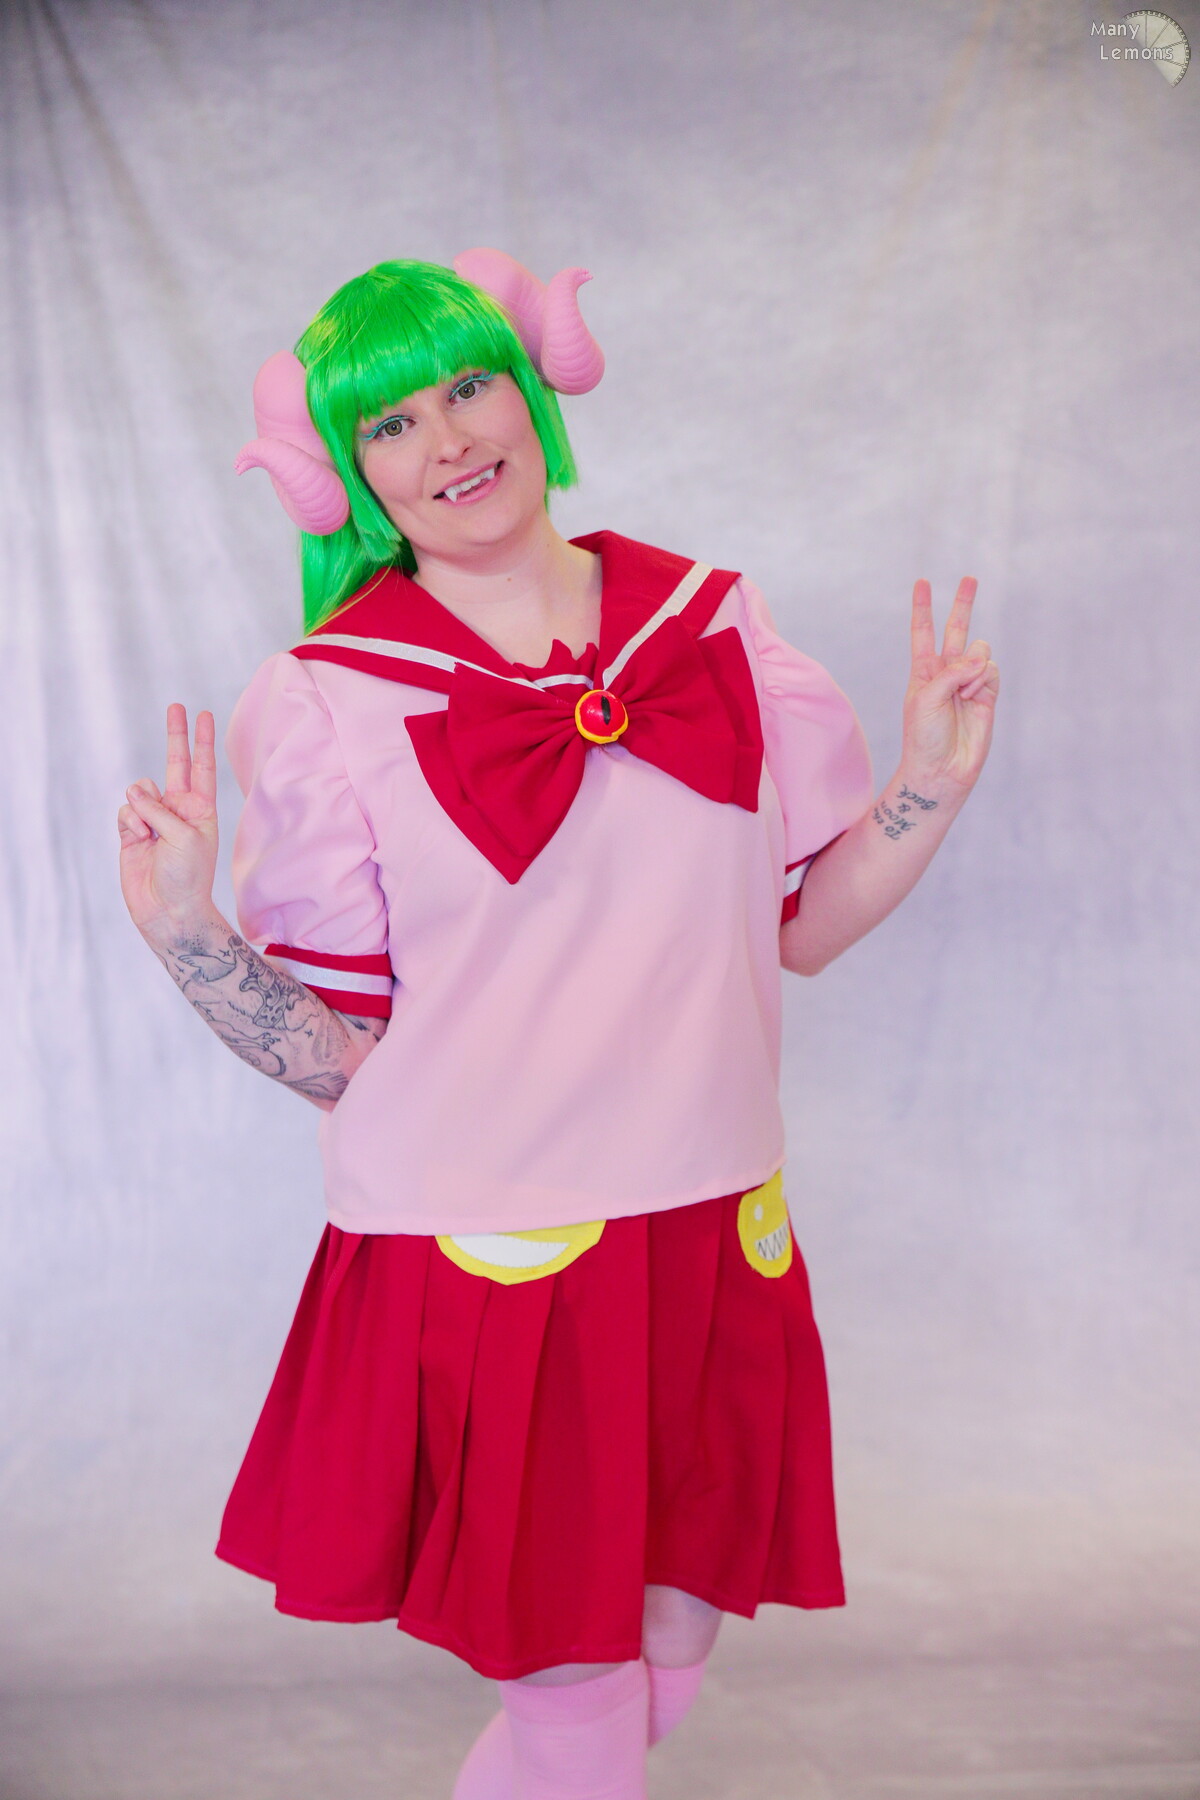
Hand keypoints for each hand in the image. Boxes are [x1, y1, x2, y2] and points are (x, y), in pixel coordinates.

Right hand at [118, 704, 218, 936]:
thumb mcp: (186, 837)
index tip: (205, 714)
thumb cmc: (188, 876)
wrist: (168, 910)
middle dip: (175, 735)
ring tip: (150, 833)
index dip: (203, 741)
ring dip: (142, 806)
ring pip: (140, 790)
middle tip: (176, 705)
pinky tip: (137, 839)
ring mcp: (154, 819)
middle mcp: (178, 809)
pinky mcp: (131, 832)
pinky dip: (129, 822)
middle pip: (175, 763)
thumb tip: (135, 792)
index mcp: (201, 809)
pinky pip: (125, 810)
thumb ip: (160, 809)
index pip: (202, 767)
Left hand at [901, 577, 998, 791]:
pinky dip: (984, 680)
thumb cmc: (923, 736)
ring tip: (963, 693)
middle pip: (956, 630)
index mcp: (922, 671)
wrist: (941, 770)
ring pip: (980, 652)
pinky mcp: (988, 695)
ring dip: (973, 667)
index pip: (923, 632)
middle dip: (963, 604)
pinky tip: (974, 697)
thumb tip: (981, 655)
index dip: (923, 608)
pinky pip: (992, 671)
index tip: (922, 582)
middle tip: (970, 578)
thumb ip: (951, 671)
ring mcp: (968, 683)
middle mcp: (946, 673)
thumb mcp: (926, 697)